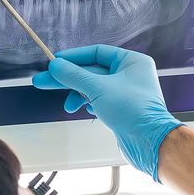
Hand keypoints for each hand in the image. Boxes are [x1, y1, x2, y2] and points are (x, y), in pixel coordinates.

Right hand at [30, 44, 180, 179]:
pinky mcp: (122, 109)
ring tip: (67, 105)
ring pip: (94, 88)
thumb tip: (56, 66)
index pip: (97, 52)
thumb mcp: (97, 88)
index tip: (56, 61)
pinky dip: (89, 104)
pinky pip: (100, 101)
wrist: (149, 142)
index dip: (75, 57)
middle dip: (69, 78)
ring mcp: (127, 93)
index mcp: (132, 62)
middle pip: (92, 71)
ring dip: (78, 95)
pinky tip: (85, 110)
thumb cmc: (134, 111)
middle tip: (45, 80)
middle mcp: (131, 75)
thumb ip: (74, 75)